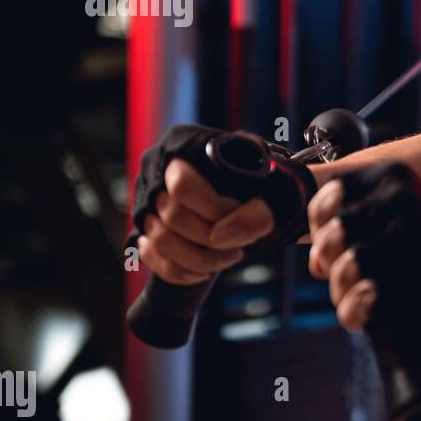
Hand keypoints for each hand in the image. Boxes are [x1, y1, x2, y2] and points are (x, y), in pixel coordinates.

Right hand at [137, 158, 271, 283]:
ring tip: (228, 258)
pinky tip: (202, 273)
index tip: (241, 218)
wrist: (262, 195)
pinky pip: (149, 255)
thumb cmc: (266, 188)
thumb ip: (255, 215)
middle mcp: (159, 170)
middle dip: (209, 240)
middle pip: (171, 216)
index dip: (213, 210)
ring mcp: (149, 199)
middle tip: (239, 249)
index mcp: (186, 147)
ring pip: (158, 239)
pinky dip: (176, 270)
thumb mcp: (274, 195)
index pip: (182, 186)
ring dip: (197, 259)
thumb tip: (217, 239)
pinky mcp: (146, 226)